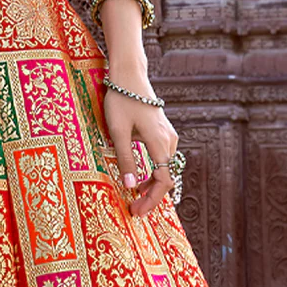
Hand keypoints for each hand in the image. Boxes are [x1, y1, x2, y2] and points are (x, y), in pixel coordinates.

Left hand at [104, 77, 178, 216]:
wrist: (129, 75)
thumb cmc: (121, 100)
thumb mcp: (118, 132)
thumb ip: (125, 159)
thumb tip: (129, 186)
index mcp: (159, 142)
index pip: (163, 180)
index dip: (152, 200)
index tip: (138, 211)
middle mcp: (169, 140)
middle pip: (166, 177)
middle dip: (152, 196)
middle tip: (134, 209)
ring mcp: (168, 136)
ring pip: (165, 169)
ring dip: (153, 185)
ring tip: (136, 196)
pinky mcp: (164, 132)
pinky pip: (163, 159)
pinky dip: (154, 172)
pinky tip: (140, 179)